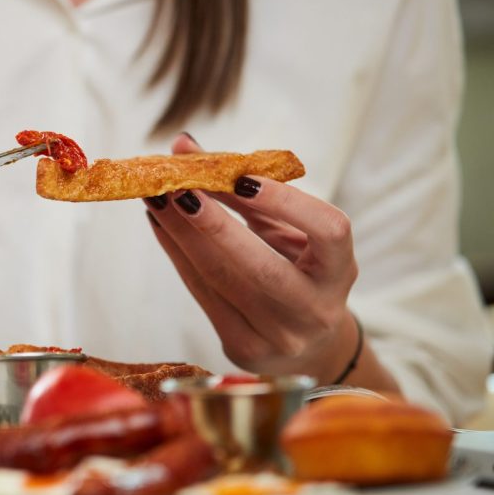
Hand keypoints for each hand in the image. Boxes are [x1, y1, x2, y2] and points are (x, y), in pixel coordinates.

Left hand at [143, 134, 359, 383]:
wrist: (306, 346)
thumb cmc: (295, 269)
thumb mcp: (285, 229)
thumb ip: (242, 187)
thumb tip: (184, 146)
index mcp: (339, 271)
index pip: (328, 232)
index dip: (287, 203)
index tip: (244, 176)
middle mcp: (314, 309)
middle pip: (259, 266)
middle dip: (211, 222)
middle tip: (174, 185)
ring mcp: (278, 336)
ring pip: (220, 279)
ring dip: (179, 233)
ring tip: (154, 198)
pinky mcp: (242, 348)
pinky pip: (201, 293)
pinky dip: (176, 254)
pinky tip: (160, 225)